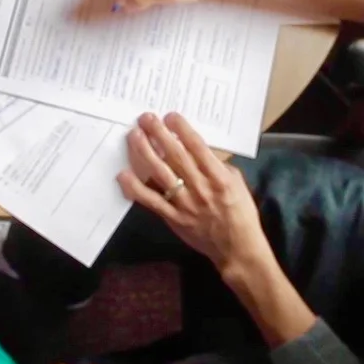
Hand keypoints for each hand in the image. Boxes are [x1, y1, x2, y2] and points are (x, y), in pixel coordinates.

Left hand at [117, 113, 271, 273]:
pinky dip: (136, 189)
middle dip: (159, 134)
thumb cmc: (240, 213)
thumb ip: (218, 166)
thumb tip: (197, 150)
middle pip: (176, 155)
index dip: (182, 129)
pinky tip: (123, 175)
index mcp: (219, 177)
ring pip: (161, 173)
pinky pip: (151, 201)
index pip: (198, 147)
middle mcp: (201, 187)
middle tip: (146, 118)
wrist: (237, 247)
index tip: (170, 116)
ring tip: (134, 136)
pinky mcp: (174, 218)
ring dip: (145, 153)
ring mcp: (185, 203)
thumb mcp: (237, 183)